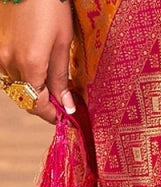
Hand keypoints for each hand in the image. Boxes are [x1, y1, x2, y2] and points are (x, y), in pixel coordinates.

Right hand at [0, 0, 75, 123]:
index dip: (53, 115)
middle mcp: (10, 63)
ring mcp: (0, 54)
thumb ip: (61, 78)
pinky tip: (36, 67)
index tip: (66, 115)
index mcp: (30, 66)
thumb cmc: (49, 6)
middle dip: (44, 103)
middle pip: (26, 98)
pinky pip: (9, 70)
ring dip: (33, 90)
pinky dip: (23, 75)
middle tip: (63, 99)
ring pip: (17, 86)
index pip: (37, 106)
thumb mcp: (63, 44)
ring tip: (52, 82)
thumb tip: (66, 105)